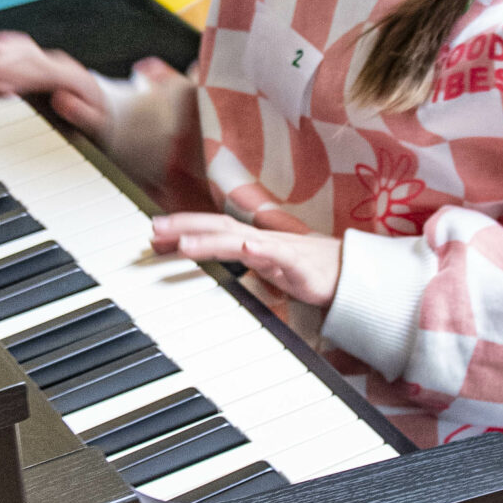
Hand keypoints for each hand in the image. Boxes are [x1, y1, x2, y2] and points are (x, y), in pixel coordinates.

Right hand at [0, 31, 108, 137]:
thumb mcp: (96, 121)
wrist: (104, 104)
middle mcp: (60, 64)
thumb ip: (80, 113)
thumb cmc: (97, 114)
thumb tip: (61, 100)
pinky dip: (7, 44)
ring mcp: (51, 60)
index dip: (15, 77)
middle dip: (1, 68)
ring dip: (0, 56)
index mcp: (71, 77)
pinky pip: (24, 47)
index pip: (38, 73)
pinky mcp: (44, 60)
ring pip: (22, 49)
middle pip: (26, 58)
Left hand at [151, 213, 341, 309]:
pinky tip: (248, 247)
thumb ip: (233, 261)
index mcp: (251, 241)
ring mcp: (280, 251)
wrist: (350, 275)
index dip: (183, 226)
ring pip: (241, 241)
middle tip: (155, 229)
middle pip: (219, 226)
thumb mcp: (262, 265)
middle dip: (186, 226)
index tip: (152, 232)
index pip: (211, 228)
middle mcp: (261, 240)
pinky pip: (280, 256)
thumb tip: (200, 260)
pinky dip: (263, 251)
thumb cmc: (303, 269)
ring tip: (185, 243)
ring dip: (212, 241)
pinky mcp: (300, 266)